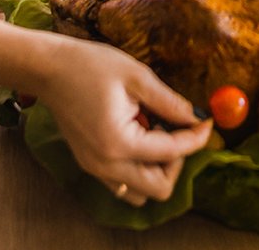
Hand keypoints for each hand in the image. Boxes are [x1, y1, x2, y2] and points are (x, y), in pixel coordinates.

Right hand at [38, 39, 212, 205]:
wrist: (50, 69)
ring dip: (158, 170)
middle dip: (177, 161)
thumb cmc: (90, 65)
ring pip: (140, 192)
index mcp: (119, 143)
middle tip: (181, 130)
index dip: (195, 138)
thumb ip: (169, 101)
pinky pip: (123, 182)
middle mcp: (106, 165)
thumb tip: (195, 116)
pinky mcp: (89, 164)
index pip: (171, 152)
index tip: (208, 122)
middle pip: (158, 188)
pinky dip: (139, 168)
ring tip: (159, 133)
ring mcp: (95, 169)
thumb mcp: (136, 76)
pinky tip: (140, 135)